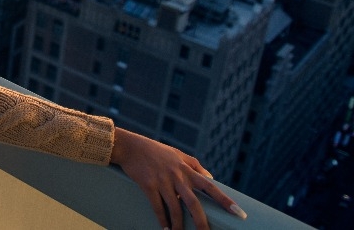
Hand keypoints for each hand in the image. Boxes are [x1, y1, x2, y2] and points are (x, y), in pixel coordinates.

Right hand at [111, 127, 245, 228]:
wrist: (130, 147)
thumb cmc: (155, 151)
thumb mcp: (177, 154)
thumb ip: (195, 165)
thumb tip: (211, 179)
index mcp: (187, 169)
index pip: (210, 187)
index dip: (225, 200)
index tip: (239, 213)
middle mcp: (177, 177)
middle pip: (194, 204)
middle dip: (201, 223)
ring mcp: (162, 182)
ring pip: (175, 209)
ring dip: (178, 226)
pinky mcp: (148, 185)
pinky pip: (157, 207)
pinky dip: (162, 219)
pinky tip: (165, 228)